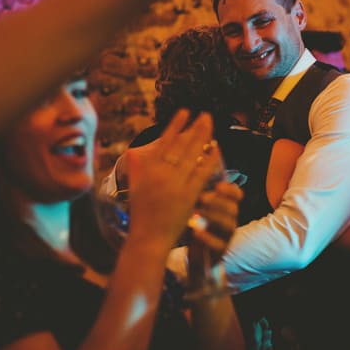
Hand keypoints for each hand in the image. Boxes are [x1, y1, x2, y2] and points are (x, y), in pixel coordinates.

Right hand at [125, 110, 222, 251]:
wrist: (148, 237)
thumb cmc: (140, 213)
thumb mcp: (134, 187)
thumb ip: (135, 168)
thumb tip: (133, 151)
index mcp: (149, 169)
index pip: (164, 141)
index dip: (175, 125)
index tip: (184, 112)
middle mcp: (162, 174)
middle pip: (182, 145)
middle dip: (195, 128)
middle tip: (206, 115)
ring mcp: (177, 184)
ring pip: (193, 156)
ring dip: (203, 139)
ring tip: (211, 125)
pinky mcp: (189, 196)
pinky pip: (202, 173)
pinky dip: (210, 160)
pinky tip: (217, 149)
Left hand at [187, 180, 241, 282]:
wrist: (194, 256)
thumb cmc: (193, 227)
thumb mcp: (194, 208)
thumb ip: (197, 194)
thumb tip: (191, 174)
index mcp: (226, 207)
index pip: (237, 195)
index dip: (230, 189)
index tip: (218, 185)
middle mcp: (230, 220)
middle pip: (232, 208)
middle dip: (218, 201)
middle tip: (202, 197)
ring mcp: (226, 237)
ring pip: (228, 225)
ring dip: (212, 217)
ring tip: (196, 213)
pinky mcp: (220, 251)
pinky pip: (219, 244)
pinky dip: (207, 237)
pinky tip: (195, 231)